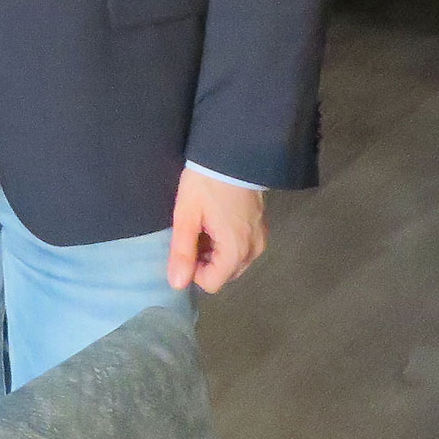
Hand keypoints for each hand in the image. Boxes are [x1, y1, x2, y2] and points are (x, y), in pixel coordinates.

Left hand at [166, 168, 266, 293]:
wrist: (231, 154)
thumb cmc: (205, 183)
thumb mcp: (186, 216)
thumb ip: (182, 252)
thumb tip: (177, 284)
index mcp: (236, 250)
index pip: (212, 283)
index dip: (192, 269)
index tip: (185, 245)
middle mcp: (253, 250)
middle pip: (223, 274)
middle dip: (204, 261)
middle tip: (194, 231)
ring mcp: (260, 239)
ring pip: (232, 263)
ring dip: (215, 252)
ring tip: (204, 225)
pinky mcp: (261, 229)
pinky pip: (242, 249)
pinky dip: (226, 243)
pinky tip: (216, 221)